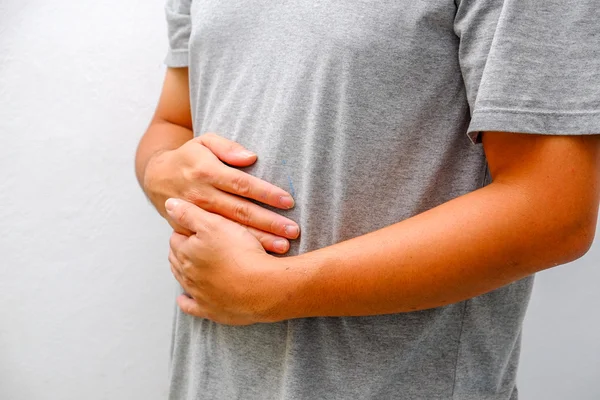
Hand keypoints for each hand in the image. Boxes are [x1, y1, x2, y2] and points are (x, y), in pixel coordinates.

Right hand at [143, 133, 298, 252]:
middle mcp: (202, 195)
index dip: (266, 193)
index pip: (242, 184)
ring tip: (283, 247)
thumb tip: (251, 157)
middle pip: (241, 211)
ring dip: (258, 240)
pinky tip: (258, 256)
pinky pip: (217, 241)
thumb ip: (227, 147)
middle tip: (293, 231)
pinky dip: (238, 249)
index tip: (288, 201)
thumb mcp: (204, 141)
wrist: (157, 177)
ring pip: (231, 230)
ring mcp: (196, 216)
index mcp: (207, 172)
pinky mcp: (191, 230)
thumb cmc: (189, 157)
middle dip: (269, 222)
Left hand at [165, 198, 282, 324]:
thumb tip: (168, 203)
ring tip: (193, 264)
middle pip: (178, 259)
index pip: (176, 238)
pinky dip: (187, 302)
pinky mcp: (210, 310)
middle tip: (195, 242)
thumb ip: (189, 213)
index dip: (185, 230)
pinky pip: (191, 307)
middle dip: (184, 250)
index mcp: (185, 252)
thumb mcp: (215, 223)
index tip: (195, 227)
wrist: (262, 287)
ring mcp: (198, 294)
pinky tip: (185, 299)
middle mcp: (187, 274)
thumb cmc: (240, 252)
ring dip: (187, 272)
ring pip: (184, 281)